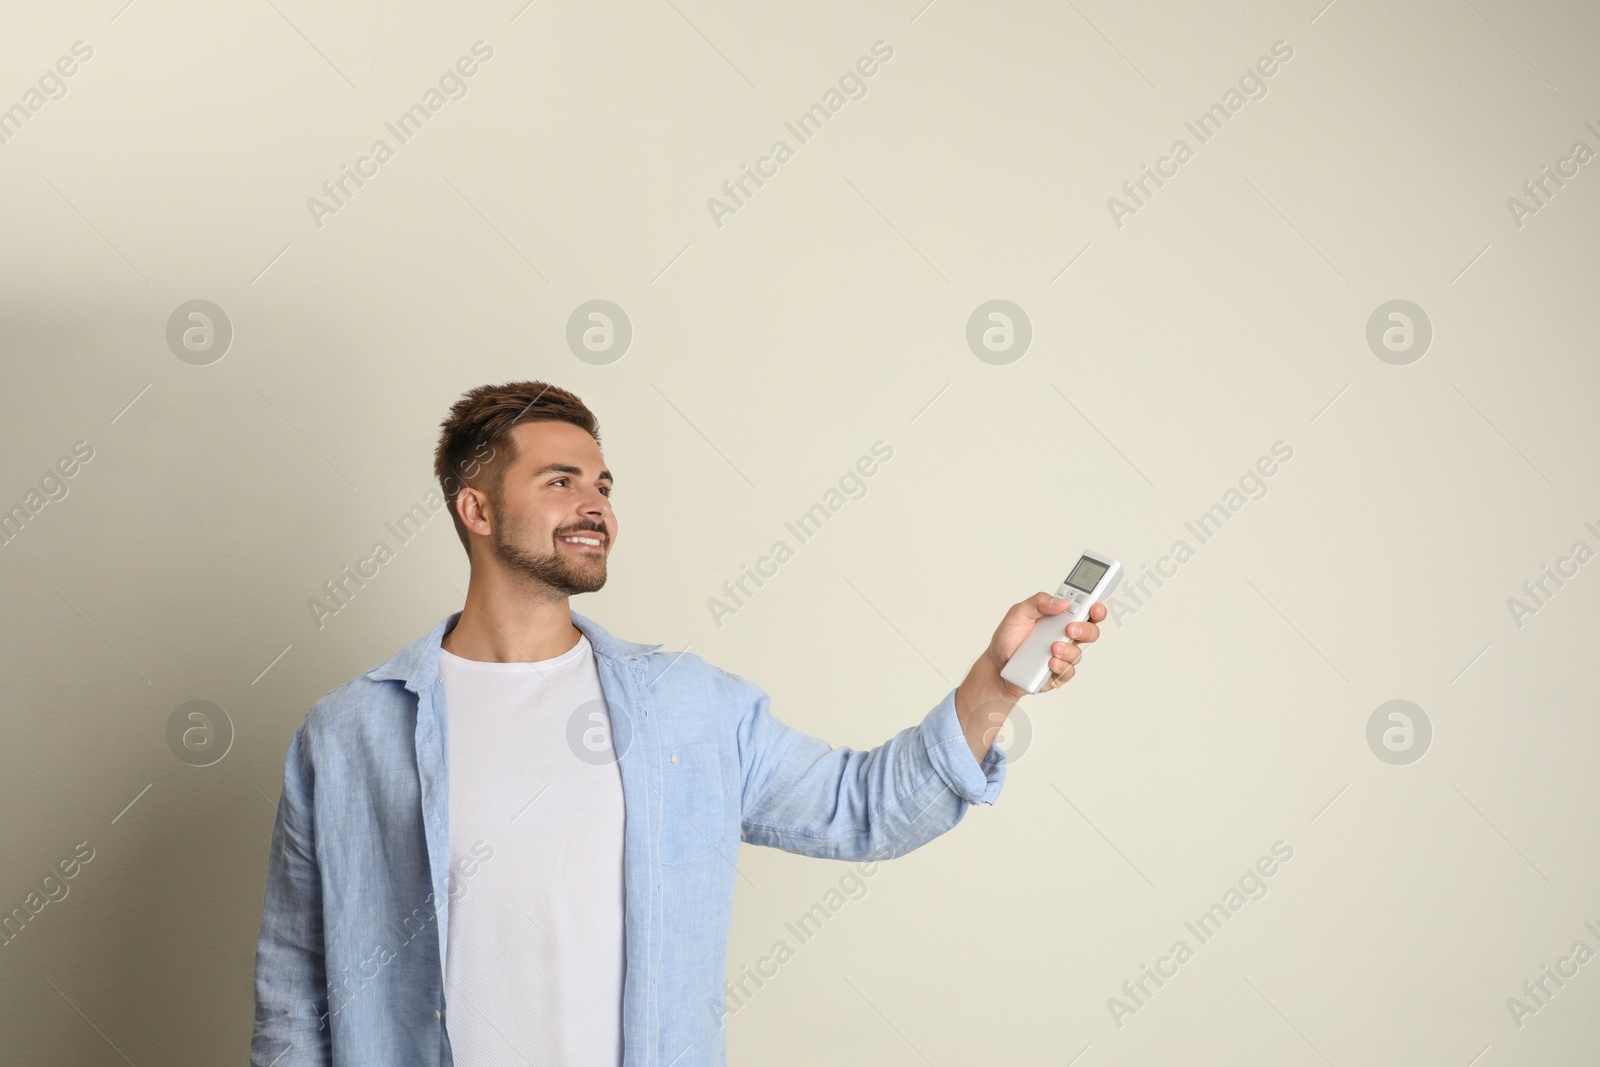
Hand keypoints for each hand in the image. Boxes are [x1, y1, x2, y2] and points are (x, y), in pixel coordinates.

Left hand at [984, 592, 1106, 697]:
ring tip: (1052, 648)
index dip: (1095, 608)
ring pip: (1079, 653)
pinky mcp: (1058, 673)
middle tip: (1070, 629)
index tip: (1094, 606)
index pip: (1085, 610)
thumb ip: (1038, 602)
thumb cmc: (1009, 639)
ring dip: (1068, 651)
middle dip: (1085, 630)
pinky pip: (1068, 672)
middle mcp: (1065, 636)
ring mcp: (1063, 655)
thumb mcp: (1017, 613)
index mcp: (1059, 618)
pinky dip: (1061, 667)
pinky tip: (1050, 663)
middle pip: (1090, 632)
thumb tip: (1060, 602)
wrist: (996, 666)